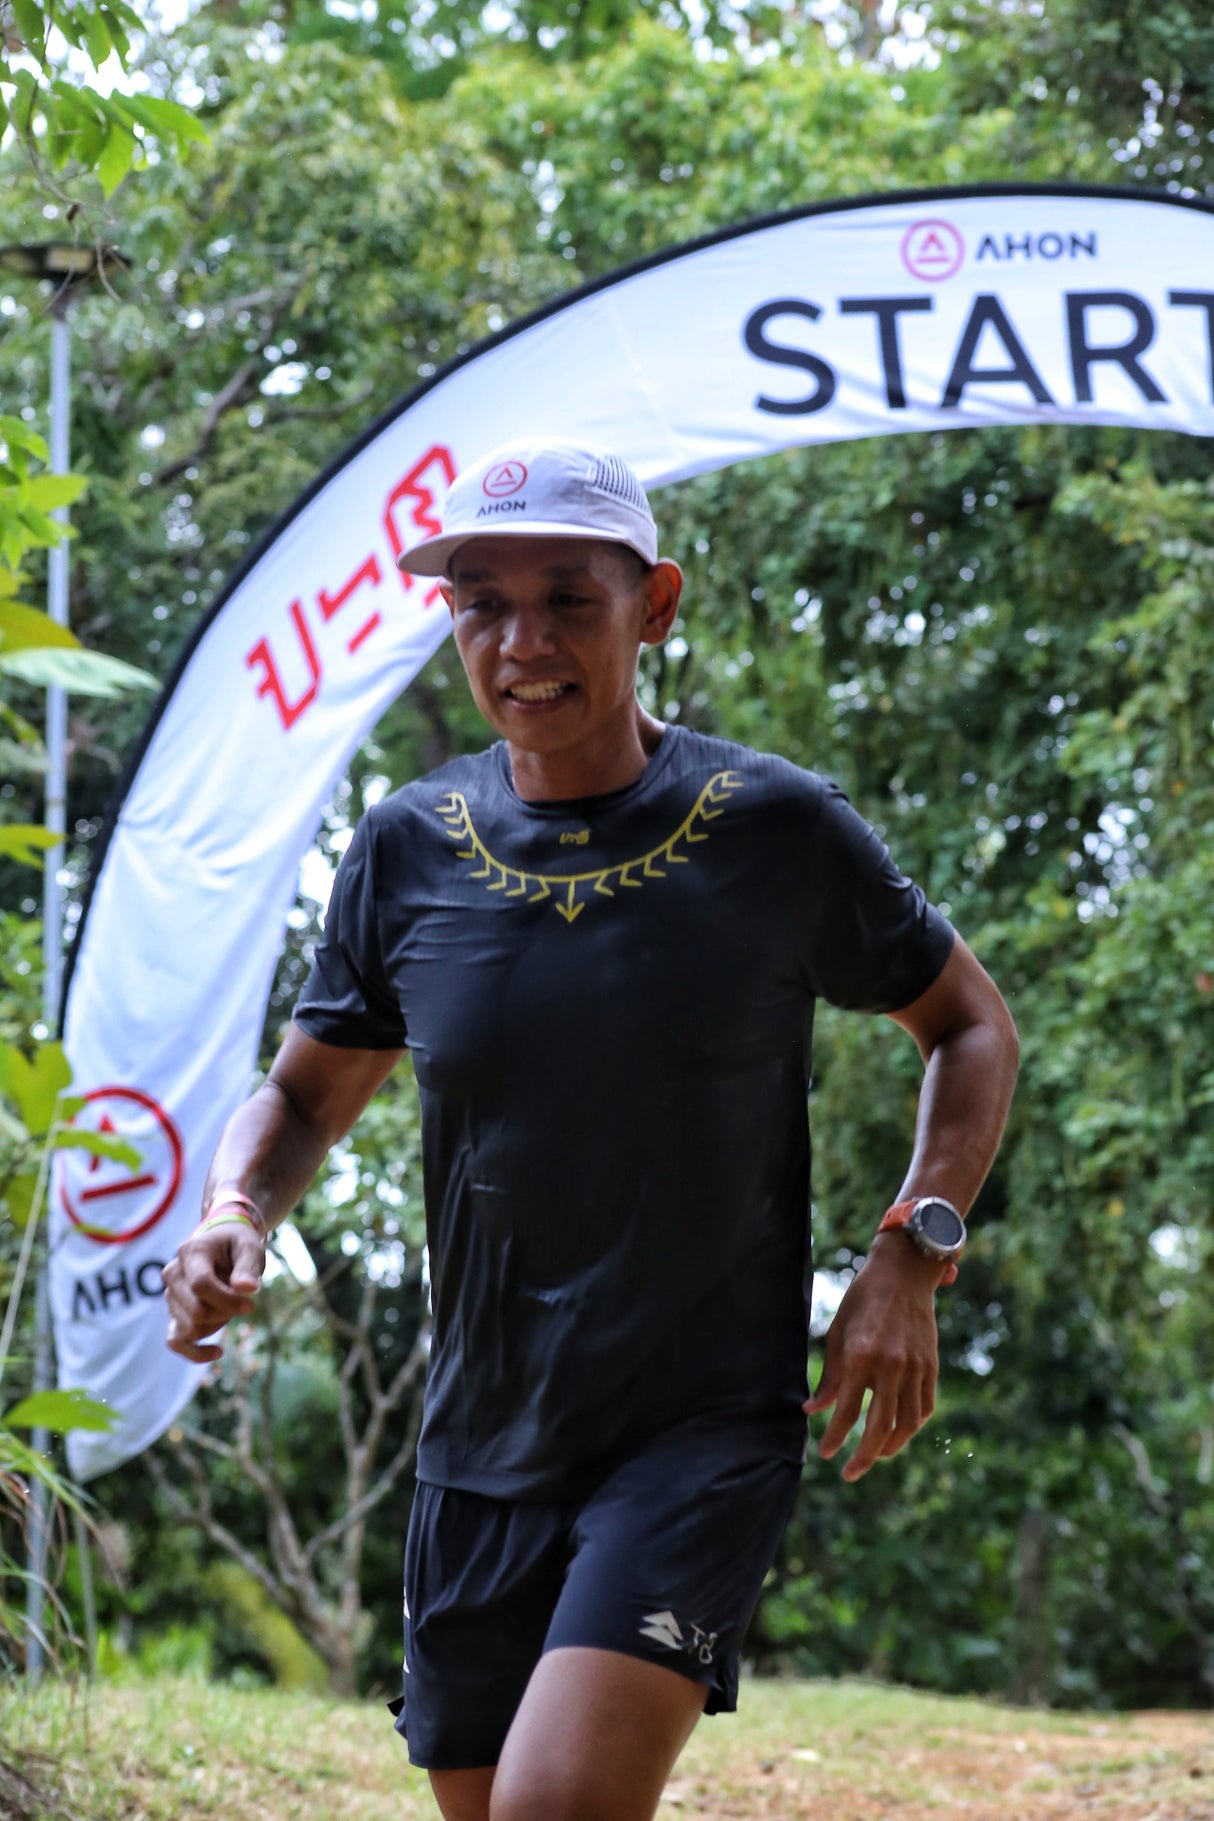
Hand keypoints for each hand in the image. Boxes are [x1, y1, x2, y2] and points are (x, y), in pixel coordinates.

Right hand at [162, 1221, 266, 1362]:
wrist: (222, 1245)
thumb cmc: (237, 1245)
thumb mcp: (250, 1247)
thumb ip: (248, 1266)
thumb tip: (247, 1288)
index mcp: (191, 1252)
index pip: (200, 1284)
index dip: (227, 1300)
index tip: (251, 1305)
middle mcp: (173, 1274)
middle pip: (196, 1311)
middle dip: (225, 1313)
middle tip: (244, 1304)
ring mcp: (170, 1295)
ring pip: (190, 1329)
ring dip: (217, 1325)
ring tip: (229, 1306)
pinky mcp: (173, 1313)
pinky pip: (175, 1342)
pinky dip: (195, 1352)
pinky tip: (218, 1351)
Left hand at [803, 1233, 941, 1480]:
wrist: (904, 1273)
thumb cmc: (863, 1300)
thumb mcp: (837, 1333)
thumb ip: (829, 1376)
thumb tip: (813, 1410)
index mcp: (861, 1356)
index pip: (846, 1412)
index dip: (835, 1438)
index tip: (826, 1454)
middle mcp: (891, 1366)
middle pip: (880, 1428)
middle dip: (863, 1458)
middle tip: (849, 1474)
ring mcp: (915, 1368)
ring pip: (906, 1424)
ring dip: (890, 1447)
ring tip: (874, 1456)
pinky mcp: (932, 1367)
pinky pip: (924, 1408)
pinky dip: (911, 1426)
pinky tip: (897, 1432)